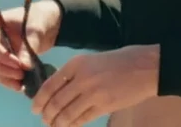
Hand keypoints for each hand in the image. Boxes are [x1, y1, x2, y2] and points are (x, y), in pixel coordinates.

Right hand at [0, 0, 59, 92]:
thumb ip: (29, 47)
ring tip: (21, 83)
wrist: (46, 25)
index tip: (19, 64)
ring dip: (4, 78)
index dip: (1, 56)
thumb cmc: (39, 20)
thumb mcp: (36, 31)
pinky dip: (8, 82)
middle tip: (21, 74)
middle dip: (2, 69)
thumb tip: (23, 66)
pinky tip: (20, 86)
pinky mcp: (2, 62)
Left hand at [30, 44, 159, 126]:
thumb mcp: (91, 60)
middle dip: (47, 114)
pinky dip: (73, 125)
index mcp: (76, 63)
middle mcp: (81, 78)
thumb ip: (74, 74)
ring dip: (57, 123)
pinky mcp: (104, 106)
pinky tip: (69, 126)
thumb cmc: (119, 61)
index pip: (49, 84)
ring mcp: (93, 93)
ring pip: (67, 113)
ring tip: (54, 126)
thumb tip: (57, 91)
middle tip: (44, 119)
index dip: (39, 99)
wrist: (146, 67)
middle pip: (56, 102)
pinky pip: (82, 119)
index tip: (35, 108)